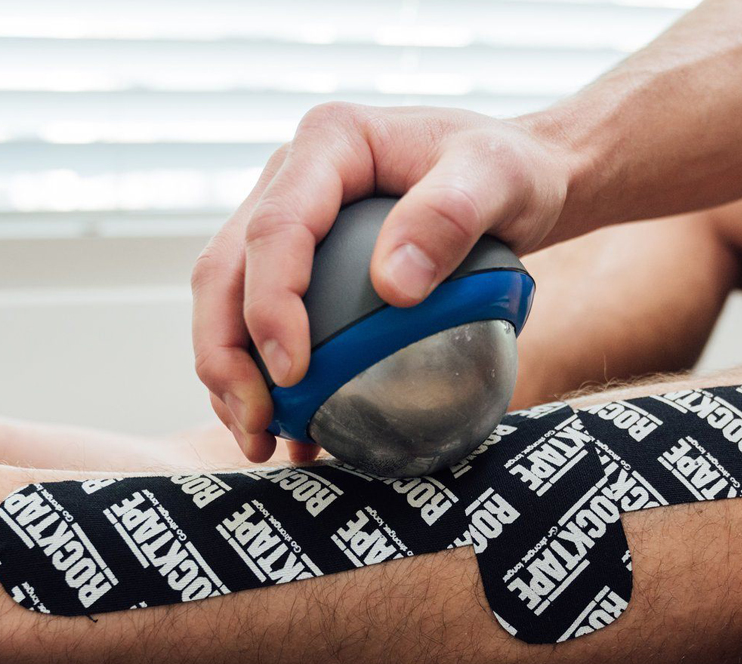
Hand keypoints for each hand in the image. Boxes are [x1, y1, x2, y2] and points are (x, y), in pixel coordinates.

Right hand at [190, 102, 573, 462]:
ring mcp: (290, 220)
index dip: (270, 305)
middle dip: (224, 354)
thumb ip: (449, 218)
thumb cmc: (510, 171)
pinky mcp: (302, 262)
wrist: (517, 175)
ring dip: (231, 376)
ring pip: (227, 301)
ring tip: (260, 442)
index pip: (275, 228)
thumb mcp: (499, 180)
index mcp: (328, 143)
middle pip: (224, 270)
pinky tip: (294, 433)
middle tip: (256, 424)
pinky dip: (267, 380)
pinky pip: (264, 322)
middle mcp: (291, 178)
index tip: (293, 373)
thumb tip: (392, 287)